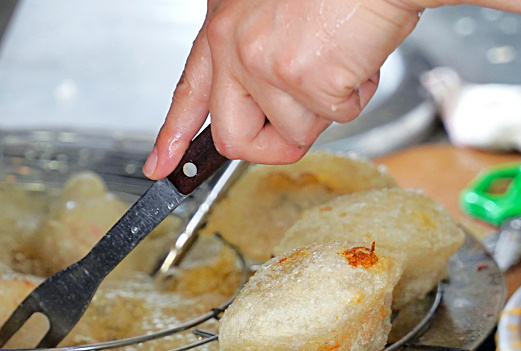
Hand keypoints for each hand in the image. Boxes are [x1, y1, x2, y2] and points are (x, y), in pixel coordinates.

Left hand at [144, 0, 427, 178]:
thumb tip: (264, 103)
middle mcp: (236, 47)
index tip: (161, 165)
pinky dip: (358, 95)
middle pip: (234, 137)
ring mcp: (267, 66)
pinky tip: (359, 56)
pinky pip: (336, 118)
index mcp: (224, 27)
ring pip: (295, 132)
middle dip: (271, 146)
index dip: (174, 134)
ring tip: (340, 60)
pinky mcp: (306, 80)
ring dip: (328, 108)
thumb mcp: (272, 9)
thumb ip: (255, 49)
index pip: (189, 91)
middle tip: (299, 125)